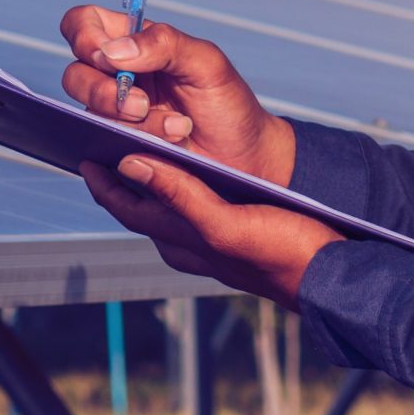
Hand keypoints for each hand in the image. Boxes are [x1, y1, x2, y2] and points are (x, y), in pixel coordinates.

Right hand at [58, 5, 294, 184]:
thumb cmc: (228, 104)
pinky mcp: (117, 148)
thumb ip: (164, 43)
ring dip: (132, 123)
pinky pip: (103, 147)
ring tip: (177, 129)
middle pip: (75, 74)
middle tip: (144, 104)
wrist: (244, 159)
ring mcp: (114, 115)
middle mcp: (116, 77)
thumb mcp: (207, 62)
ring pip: (90, 115)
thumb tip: (112, 51)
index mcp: (133, 43)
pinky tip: (168, 148)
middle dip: (104, 92)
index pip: (83, 24)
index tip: (107, 57)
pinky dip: (135, 146)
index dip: (83, 36)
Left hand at [80, 154, 340, 308]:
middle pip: (140, 204)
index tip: (81, 149)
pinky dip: (179, 182)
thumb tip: (129, 164)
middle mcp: (187, 243)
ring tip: (138, 143)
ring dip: (149, 176)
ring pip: (165, 204)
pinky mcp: (232, 233)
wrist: (332, 276)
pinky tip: (188, 165)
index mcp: (179, 241)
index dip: (102, 180)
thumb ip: (177, 194)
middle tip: (102, 138)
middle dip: (119, 176)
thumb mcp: (224, 223)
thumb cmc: (283, 252)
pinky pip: (192, 204)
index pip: (125, 205)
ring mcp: (209, 240)